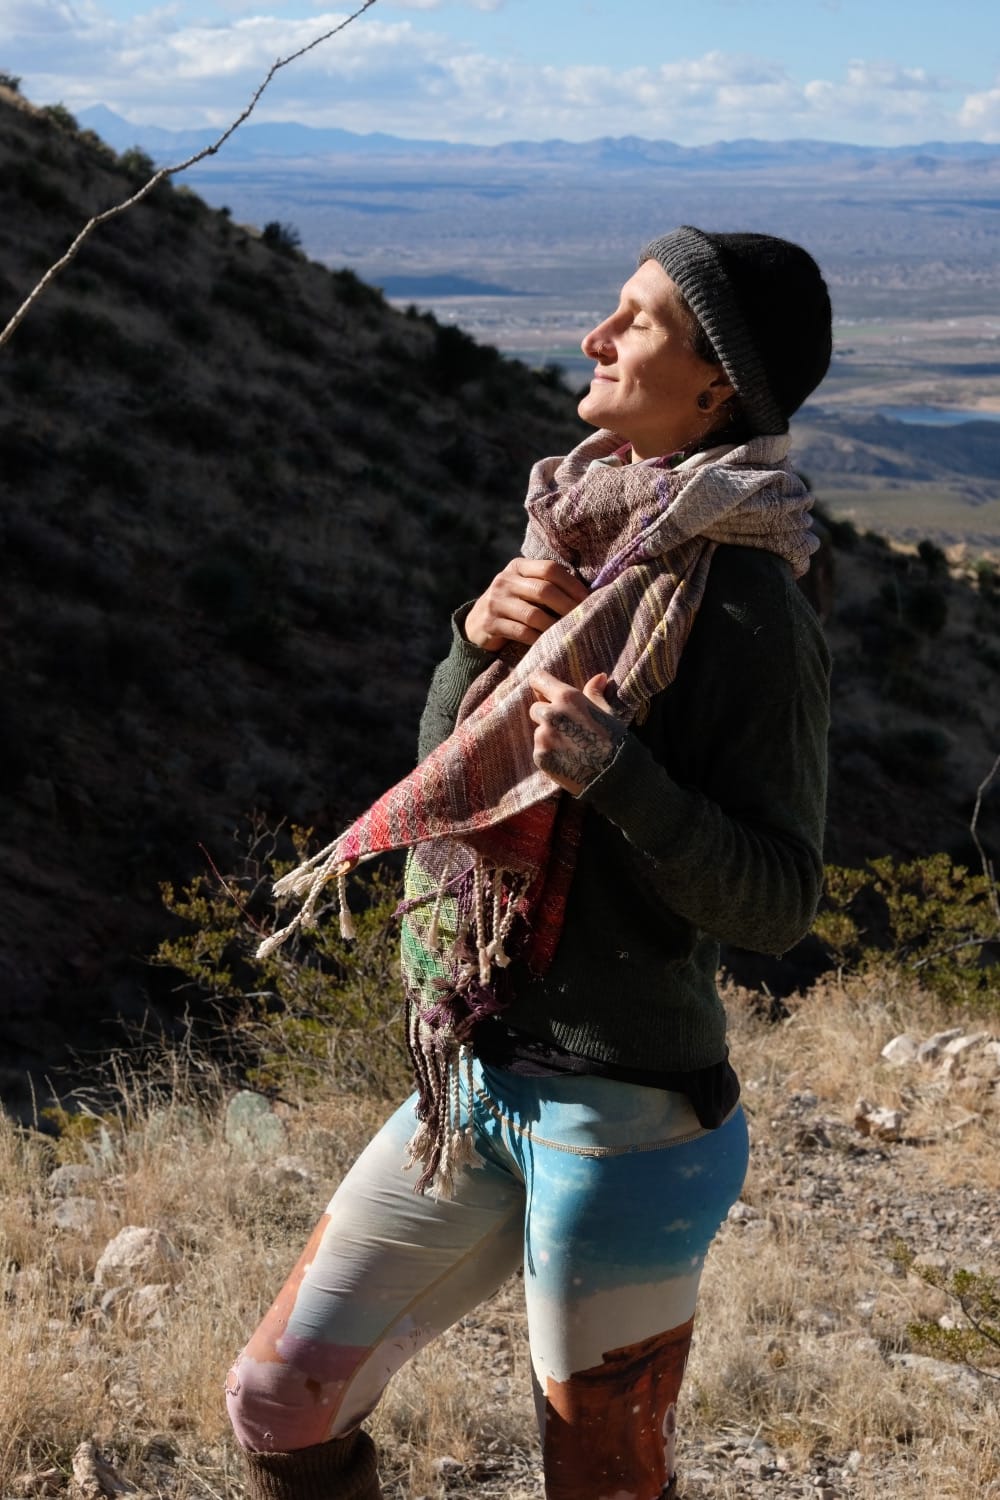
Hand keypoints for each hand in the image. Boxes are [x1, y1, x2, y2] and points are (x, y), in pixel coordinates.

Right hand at [465, 559, 589, 652]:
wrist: (476, 624)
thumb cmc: (513, 606)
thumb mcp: (525, 588)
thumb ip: (547, 585)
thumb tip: (587, 594)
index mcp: (518, 566)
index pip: (549, 568)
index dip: (571, 584)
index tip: (588, 599)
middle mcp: (505, 580)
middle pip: (543, 590)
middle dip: (567, 606)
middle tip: (582, 618)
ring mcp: (495, 601)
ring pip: (533, 614)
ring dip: (554, 625)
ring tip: (568, 632)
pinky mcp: (490, 623)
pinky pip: (521, 632)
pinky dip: (538, 638)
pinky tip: (549, 642)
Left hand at [528, 670, 625, 794]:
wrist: (615, 775)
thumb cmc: (614, 740)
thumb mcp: (606, 712)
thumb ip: (595, 693)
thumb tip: (599, 676)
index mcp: (567, 697)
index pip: (538, 679)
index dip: (541, 685)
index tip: (544, 691)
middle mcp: (551, 714)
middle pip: (535, 708)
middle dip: (546, 715)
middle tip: (567, 728)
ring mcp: (543, 736)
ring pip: (538, 731)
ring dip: (548, 736)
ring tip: (571, 747)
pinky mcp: (540, 756)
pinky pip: (540, 750)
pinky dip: (550, 754)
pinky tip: (568, 759)